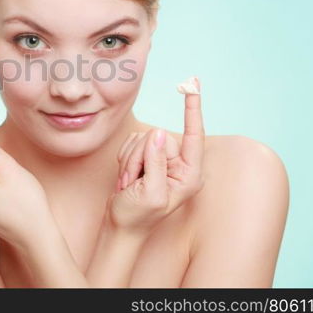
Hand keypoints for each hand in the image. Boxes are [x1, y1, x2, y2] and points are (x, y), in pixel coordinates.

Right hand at [107, 77, 205, 234]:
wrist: (119, 227)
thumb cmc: (136, 217)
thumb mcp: (150, 193)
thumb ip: (156, 162)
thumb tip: (158, 134)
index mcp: (190, 176)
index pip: (193, 135)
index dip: (192, 109)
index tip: (193, 84)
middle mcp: (180, 166)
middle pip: (158, 138)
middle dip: (139, 157)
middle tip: (132, 182)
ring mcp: (163, 162)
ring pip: (143, 139)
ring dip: (130, 161)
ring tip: (130, 184)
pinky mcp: (147, 158)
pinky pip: (133, 143)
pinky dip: (125, 159)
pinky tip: (127, 179)